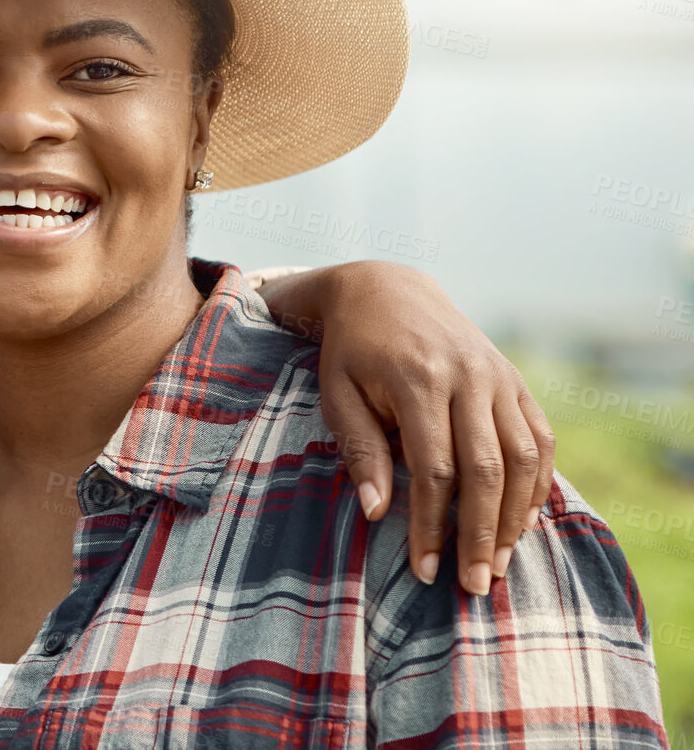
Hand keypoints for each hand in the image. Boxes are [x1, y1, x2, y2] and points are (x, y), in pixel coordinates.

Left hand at [255, 261, 554, 594]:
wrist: (385, 290)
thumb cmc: (351, 351)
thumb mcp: (338, 394)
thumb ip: (360, 450)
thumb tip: (376, 513)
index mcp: (418, 379)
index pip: (434, 470)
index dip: (432, 526)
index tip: (424, 570)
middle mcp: (468, 377)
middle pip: (486, 471)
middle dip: (482, 535)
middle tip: (476, 586)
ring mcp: (499, 377)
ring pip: (523, 458)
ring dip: (516, 518)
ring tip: (502, 564)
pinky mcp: (515, 380)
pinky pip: (539, 439)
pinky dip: (537, 483)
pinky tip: (523, 521)